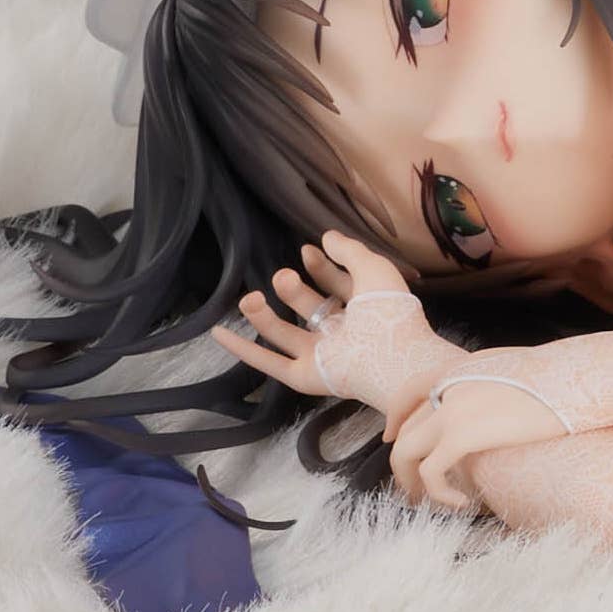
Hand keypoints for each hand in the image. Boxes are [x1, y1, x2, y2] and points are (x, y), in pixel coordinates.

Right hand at [209, 231, 452, 417]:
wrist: (393, 356)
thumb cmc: (389, 312)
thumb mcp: (373, 269)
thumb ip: (348, 251)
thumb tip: (326, 236)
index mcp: (362, 310)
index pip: (335, 285)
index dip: (320, 266)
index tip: (307, 249)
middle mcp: (341, 334)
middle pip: (308, 307)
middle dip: (291, 288)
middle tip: (282, 276)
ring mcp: (323, 356)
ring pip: (284, 333)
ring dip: (263, 314)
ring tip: (250, 297)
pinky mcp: (307, 376)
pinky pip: (270, 363)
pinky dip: (243, 350)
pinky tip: (219, 333)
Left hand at [387, 365, 579, 514]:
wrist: (577, 376)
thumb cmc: (565, 378)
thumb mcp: (519, 370)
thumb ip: (495, 385)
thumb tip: (504, 408)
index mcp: (459, 368)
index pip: (408, 392)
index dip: (394, 418)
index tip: (391, 439)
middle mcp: (447, 385)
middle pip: (404, 428)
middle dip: (401, 463)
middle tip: (412, 489)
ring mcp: (450, 409)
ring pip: (404, 451)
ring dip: (410, 482)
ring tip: (425, 503)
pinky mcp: (461, 434)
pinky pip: (431, 471)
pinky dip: (438, 492)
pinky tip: (461, 503)